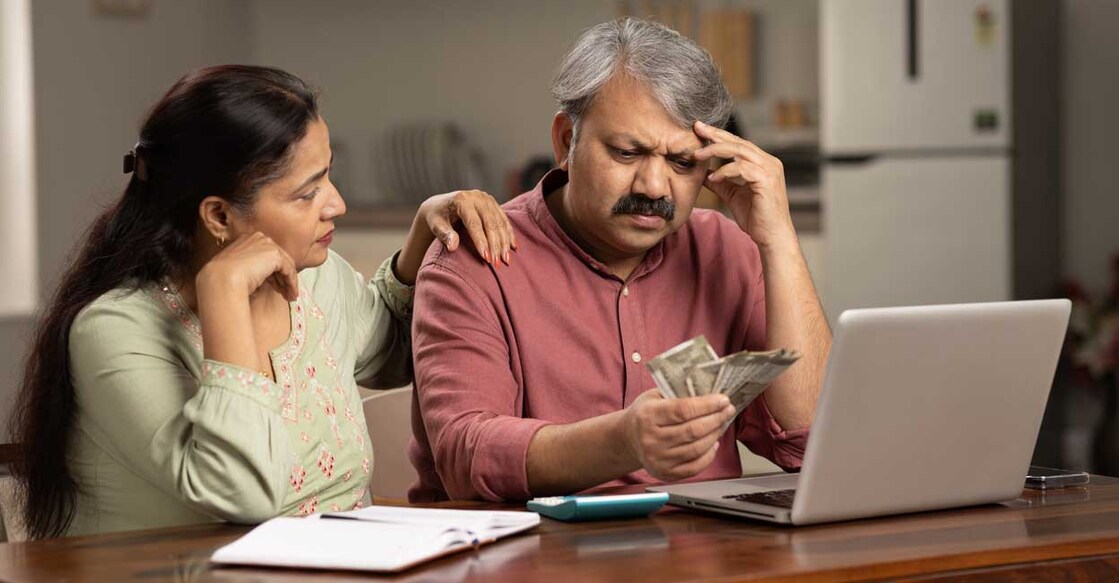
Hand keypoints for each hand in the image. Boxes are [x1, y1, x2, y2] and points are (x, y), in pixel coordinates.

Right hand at [196, 232, 298, 301]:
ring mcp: (267, 244)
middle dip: (282, 278)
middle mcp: (258, 238)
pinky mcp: (274, 254)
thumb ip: (250, 267)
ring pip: (285, 265)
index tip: (276, 286)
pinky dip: (292, 283)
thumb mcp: (237, 268)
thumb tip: (262, 278)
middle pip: (277, 260)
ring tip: (290, 296)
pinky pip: (289, 270)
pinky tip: (291, 294)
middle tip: (286, 293)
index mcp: (247, 240)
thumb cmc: (223, 278)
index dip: (272, 272)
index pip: (266, 256)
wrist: (222, 279)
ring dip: (289, 282)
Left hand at [419, 189, 517, 265]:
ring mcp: (488, 199)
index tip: (486, 259)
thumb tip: (453, 247)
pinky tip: (513, 248)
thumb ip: (444, 235)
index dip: (481, 242)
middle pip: (491, 223)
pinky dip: (509, 234)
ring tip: (506, 260)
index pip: (474, 224)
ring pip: (500, 223)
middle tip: (497, 264)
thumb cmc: (437, 217)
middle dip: (496, 245)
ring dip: (505, 242)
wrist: (442, 204)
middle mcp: (477, 197)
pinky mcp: (494, 203)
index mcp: (462, 200)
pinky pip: (504, 220)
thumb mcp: (436, 225)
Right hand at [621, 389, 735, 481]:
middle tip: (728, 410)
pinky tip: (713, 443)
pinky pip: (695, 467)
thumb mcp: (655, 396)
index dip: (707, 405)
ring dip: (715, 435)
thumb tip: (710, 391)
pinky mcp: (665, 473)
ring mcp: (657, 459)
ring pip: (697, 448)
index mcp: (647, 416)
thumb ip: (677, 393)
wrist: (628, 439)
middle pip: (693, 430)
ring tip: (722, 424)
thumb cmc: (646, 414)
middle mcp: (650, 440)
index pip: (683, 410)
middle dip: (716, 419)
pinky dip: (709, 455)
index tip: (723, 399)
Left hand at [693, 121, 796, 249]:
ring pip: (740, 150)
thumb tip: (703, 173)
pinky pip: (742, 168)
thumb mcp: (732, 195)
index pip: (738, 143)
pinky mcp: (767, 180)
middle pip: (738, 141)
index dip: (719, 136)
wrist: (771, 237)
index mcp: (762, 163)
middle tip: (697, 128)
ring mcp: (770, 169)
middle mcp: (769, 162)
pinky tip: (713, 178)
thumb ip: (720, 182)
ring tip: (697, 155)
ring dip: (716, 151)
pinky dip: (725, 171)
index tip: (699, 130)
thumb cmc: (756, 218)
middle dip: (716, 134)